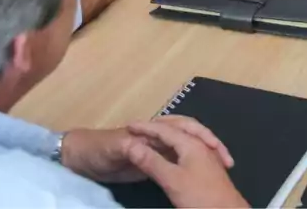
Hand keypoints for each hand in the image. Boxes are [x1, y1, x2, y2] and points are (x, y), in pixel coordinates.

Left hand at [62, 116, 233, 183]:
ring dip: (204, 155)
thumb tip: (145, 146)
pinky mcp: (152, 164)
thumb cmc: (97, 150)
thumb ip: (128, 147)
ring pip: (187, 149)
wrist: (79, 157)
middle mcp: (158, 137)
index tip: (217, 149)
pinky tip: (199, 178)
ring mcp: (155, 151)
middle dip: (211, 144)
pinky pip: (177, 162)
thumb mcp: (112, 149)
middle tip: (227, 160)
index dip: (202, 136)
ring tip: (221, 167)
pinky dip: (191, 167)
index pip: (185, 127)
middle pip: (191, 136)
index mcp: (152, 130)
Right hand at [124, 119, 247, 207]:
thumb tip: (130, 144)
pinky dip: (176, 145)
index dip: (146, 127)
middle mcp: (200, 143)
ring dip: (169, 133)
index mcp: (191, 143)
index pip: (165, 129)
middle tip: (142, 126)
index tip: (128, 125)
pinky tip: (172, 153)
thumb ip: (151, 161)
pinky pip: (189, 147)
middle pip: (179, 126)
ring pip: (185, 136)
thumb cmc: (199, 196)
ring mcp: (206, 153)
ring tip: (154, 136)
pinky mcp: (207, 165)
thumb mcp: (171, 180)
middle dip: (160, 124)